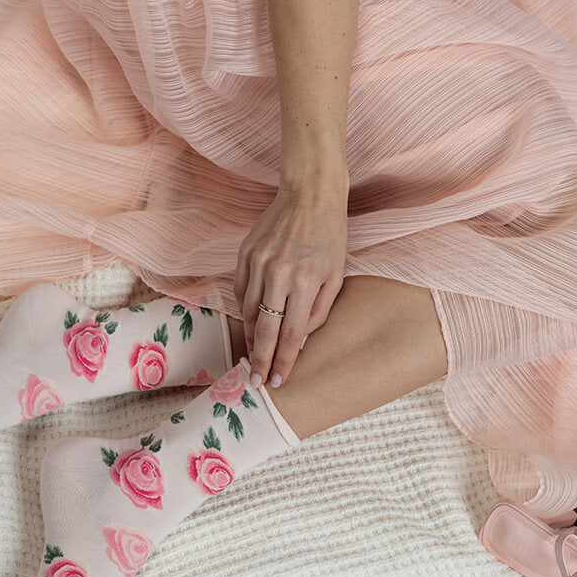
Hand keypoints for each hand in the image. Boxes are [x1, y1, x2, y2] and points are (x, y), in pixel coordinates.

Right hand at [233, 179, 347, 388]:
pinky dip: (245, 310)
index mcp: (307, 282)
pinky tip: (251, 322)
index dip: (284, 362)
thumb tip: (302, 340)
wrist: (309, 195)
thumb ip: (320, 311)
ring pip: (248, 313)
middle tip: (254, 382)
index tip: (277, 381)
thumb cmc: (330, 236)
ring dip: (250, 339)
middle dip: (259, 360)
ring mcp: (258, 263)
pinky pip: (240, 292)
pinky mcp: (244, 254)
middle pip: (265, 330)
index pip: (292, 335)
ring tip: (252, 356)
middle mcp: (279, 274)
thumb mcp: (337, 275)